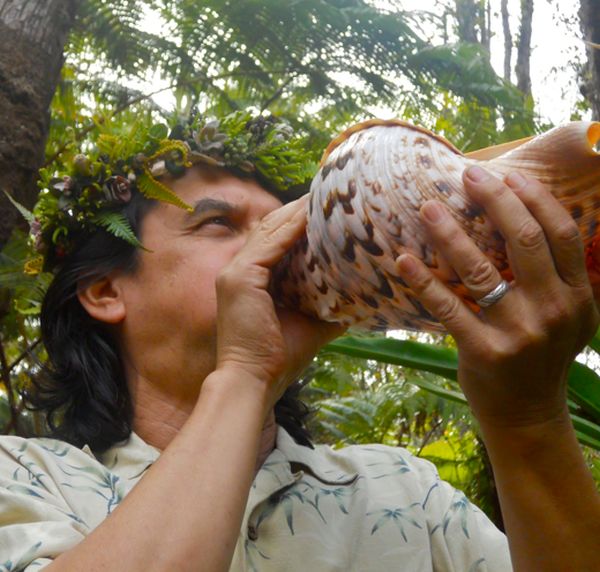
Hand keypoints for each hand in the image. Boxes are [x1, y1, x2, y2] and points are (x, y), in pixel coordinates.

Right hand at [214, 195, 344, 408]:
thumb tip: (364, 296)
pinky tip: (312, 215)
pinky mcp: (240, 278)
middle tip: (331, 194)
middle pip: (272, 228)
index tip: (328, 208)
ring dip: (298, 212)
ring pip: (270, 229)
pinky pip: (269, 244)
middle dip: (300, 210)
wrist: (254, 382)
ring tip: (326, 196)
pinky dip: (291, 228)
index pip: (275, 239)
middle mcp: (239, 268)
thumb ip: (332, 305)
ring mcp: (236, 271)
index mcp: (251, 278)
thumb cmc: (280, 357)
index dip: (299, 221)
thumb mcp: (312, 324)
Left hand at [396, 167, 598, 428]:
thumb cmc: (539, 356)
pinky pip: (448, 307)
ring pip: (480, 269)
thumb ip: (556, 276)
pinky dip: (424, 280)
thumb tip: (521, 219)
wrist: (528, 414)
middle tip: (467, 175)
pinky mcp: (484, 351)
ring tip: (427, 207)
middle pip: (524, 239)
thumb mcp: (565, 316)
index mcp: (577, 295)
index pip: (561, 232)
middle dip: (495, 200)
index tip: (506, 174)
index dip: (534, 197)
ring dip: (450, 233)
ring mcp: (519, 332)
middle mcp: (553, 309)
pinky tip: (403, 260)